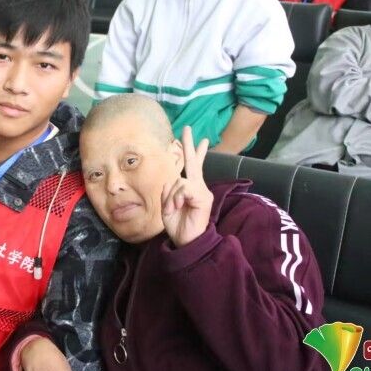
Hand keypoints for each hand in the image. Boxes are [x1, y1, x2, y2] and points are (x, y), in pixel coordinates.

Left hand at [161, 126, 213, 246]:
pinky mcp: (203, 198)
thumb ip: (169, 189)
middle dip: (189, 145)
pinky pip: (184, 188)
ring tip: (172, 209)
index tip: (200, 140)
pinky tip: (177, 207)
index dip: (195, 152)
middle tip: (187, 129)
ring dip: (170, 196)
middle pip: (193, 162)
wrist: (186, 241)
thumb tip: (173, 179)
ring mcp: (202, 192)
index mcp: (189, 188)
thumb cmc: (177, 224)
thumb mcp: (167, 204)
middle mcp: (198, 187)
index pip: (192, 167)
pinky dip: (176, 198)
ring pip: (179, 181)